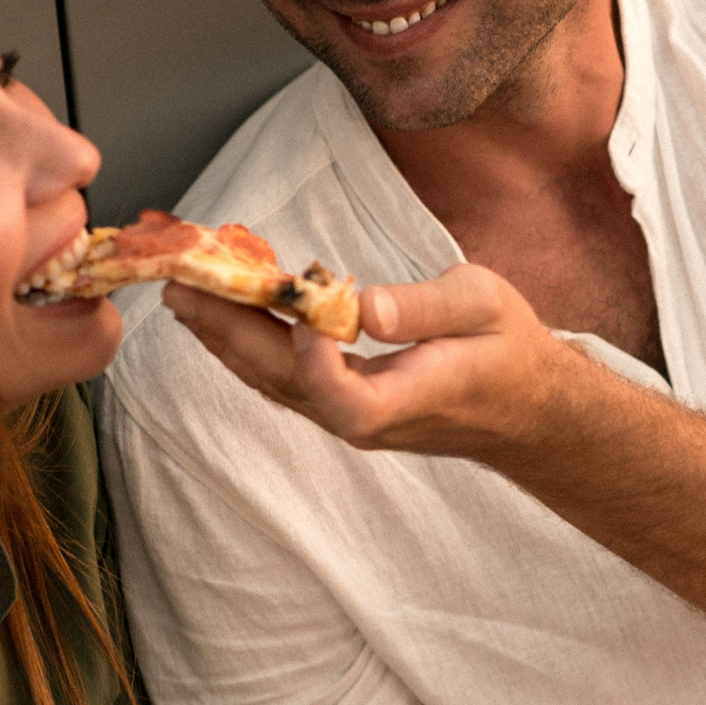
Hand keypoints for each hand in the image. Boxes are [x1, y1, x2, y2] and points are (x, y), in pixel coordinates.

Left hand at [162, 264, 589, 461]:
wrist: (523, 406)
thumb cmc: (508, 351)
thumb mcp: (485, 308)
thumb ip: (427, 307)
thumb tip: (367, 306)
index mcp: (409, 401)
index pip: (344, 397)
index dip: (314, 357)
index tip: (307, 297)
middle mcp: (368, 419)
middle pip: (285, 385)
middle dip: (229, 332)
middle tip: (181, 285)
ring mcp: (349, 416)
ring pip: (274, 383)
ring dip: (225, 336)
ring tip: (183, 292)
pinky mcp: (341, 403)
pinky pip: (283, 378)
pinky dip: (247, 343)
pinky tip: (221, 314)